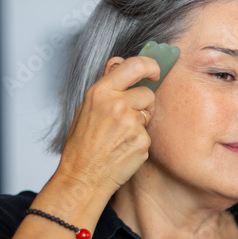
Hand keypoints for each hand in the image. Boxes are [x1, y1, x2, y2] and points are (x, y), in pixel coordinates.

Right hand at [54, 55, 161, 196]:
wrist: (83, 176)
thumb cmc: (82, 144)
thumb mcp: (87, 108)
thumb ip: (107, 86)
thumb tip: (119, 62)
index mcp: (100, 92)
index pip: (134, 66)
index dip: (150, 65)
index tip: (155, 71)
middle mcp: (116, 104)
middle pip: (147, 93)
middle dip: (143, 103)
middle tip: (129, 117)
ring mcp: (131, 123)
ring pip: (148, 114)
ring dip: (140, 123)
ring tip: (119, 136)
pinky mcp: (141, 141)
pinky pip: (148, 135)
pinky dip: (139, 141)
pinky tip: (123, 148)